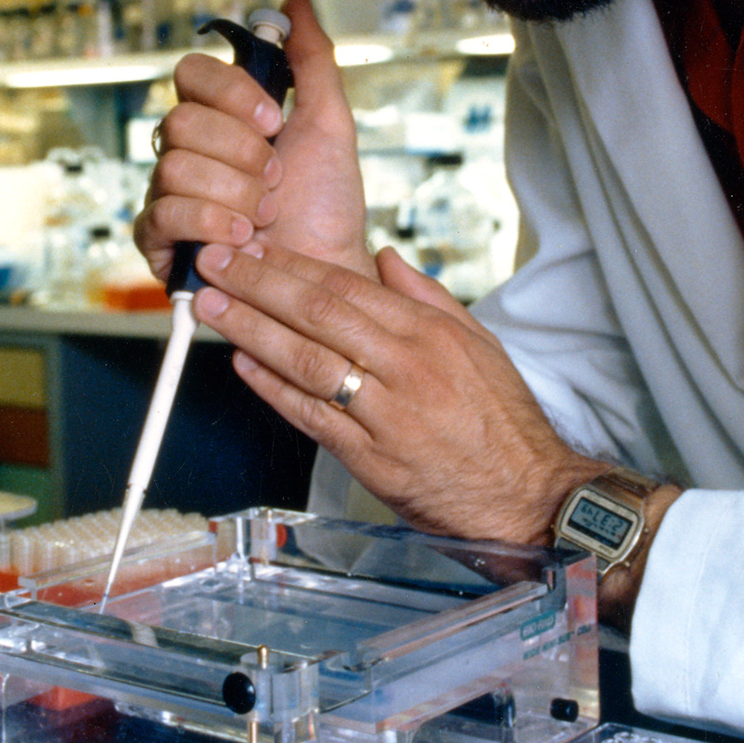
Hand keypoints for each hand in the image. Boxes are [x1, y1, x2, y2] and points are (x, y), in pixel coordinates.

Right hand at [134, 0, 373, 284]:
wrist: (328, 271)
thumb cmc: (329, 205)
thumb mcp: (332, 123)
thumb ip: (312, 59)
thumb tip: (297, 1)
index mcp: (223, 118)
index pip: (192, 74)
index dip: (231, 93)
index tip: (274, 120)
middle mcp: (190, 150)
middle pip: (181, 120)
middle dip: (243, 154)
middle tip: (277, 180)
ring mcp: (171, 194)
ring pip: (173, 166)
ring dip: (235, 194)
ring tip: (265, 218)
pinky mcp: (160, 240)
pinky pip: (162, 212)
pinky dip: (210, 223)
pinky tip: (241, 239)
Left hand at [190, 238, 604, 544]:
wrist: (528, 494)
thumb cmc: (504, 420)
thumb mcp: (479, 341)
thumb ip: (427, 296)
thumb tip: (385, 257)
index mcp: (430, 334)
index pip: (348, 287)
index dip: (294, 265)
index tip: (257, 248)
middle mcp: (406, 367)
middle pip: (318, 315)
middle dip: (259, 284)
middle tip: (216, 264)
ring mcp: (387, 415)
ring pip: (307, 361)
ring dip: (252, 330)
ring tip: (215, 307)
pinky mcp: (373, 461)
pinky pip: (312, 418)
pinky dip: (273, 390)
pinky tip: (243, 365)